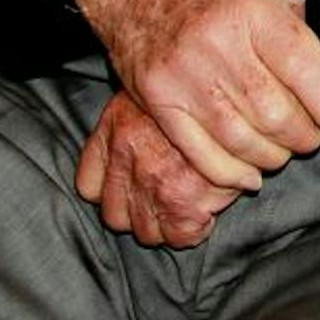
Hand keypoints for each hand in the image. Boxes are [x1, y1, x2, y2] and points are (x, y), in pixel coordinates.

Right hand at [68, 0, 319, 190]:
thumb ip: (298, 34)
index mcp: (252, 11)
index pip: (305, 69)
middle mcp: (218, 44)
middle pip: (276, 113)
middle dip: (306, 136)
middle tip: (314, 136)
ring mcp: (185, 76)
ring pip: (244, 140)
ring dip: (273, 156)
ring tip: (283, 151)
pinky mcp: (160, 102)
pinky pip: (203, 155)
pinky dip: (233, 174)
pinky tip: (250, 173)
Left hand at [76, 89, 242, 246]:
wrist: (229, 82)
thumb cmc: (194, 86)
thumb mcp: (148, 92)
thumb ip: (123, 126)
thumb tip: (114, 163)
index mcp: (115, 130)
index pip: (89, 187)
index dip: (110, 191)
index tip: (129, 188)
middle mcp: (128, 157)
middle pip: (115, 217)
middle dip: (138, 212)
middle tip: (163, 196)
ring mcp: (155, 182)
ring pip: (147, 232)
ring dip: (165, 223)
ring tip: (186, 202)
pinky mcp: (186, 202)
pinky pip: (180, 237)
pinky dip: (193, 230)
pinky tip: (205, 209)